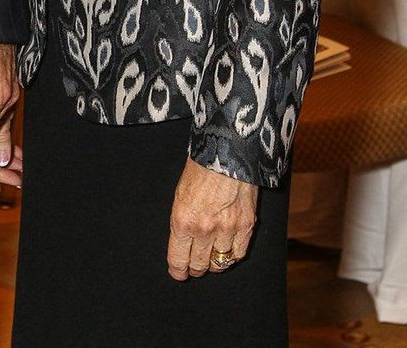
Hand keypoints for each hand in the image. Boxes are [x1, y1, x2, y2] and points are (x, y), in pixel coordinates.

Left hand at [167, 157, 257, 279]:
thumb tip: (183, 243)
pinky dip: (232, 256)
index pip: (178, 260)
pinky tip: (227, 251)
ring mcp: (227, 229)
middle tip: (194, 266)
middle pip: (199, 265)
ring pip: (219, 263)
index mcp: (183, 220)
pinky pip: (239, 254)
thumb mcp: (179, 195)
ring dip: (214, 263)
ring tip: (211, 258)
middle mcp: (204, 229)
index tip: (178, 273)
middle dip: (195, 268)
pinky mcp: (246, 225)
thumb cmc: (199, 169)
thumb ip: (182, 222)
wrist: (225, 151)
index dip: (178, 271)